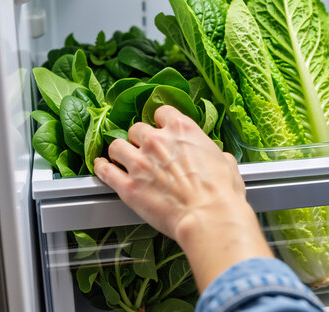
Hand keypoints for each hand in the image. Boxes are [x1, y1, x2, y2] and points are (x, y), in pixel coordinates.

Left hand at [94, 106, 272, 291]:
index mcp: (182, 130)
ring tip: (122, 158)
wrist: (209, 216)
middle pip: (137, 129)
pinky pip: (105, 171)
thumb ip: (216, 154)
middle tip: (145, 150)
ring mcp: (139, 163)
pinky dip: (101, 168)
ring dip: (120, 151)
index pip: (162, 113)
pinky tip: (102, 166)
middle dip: (140, 139)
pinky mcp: (128, 187)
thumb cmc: (221, 193)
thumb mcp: (226, 163)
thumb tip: (219, 158)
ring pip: (117, 146)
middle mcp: (157, 141)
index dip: (161, 122)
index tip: (161, 129)